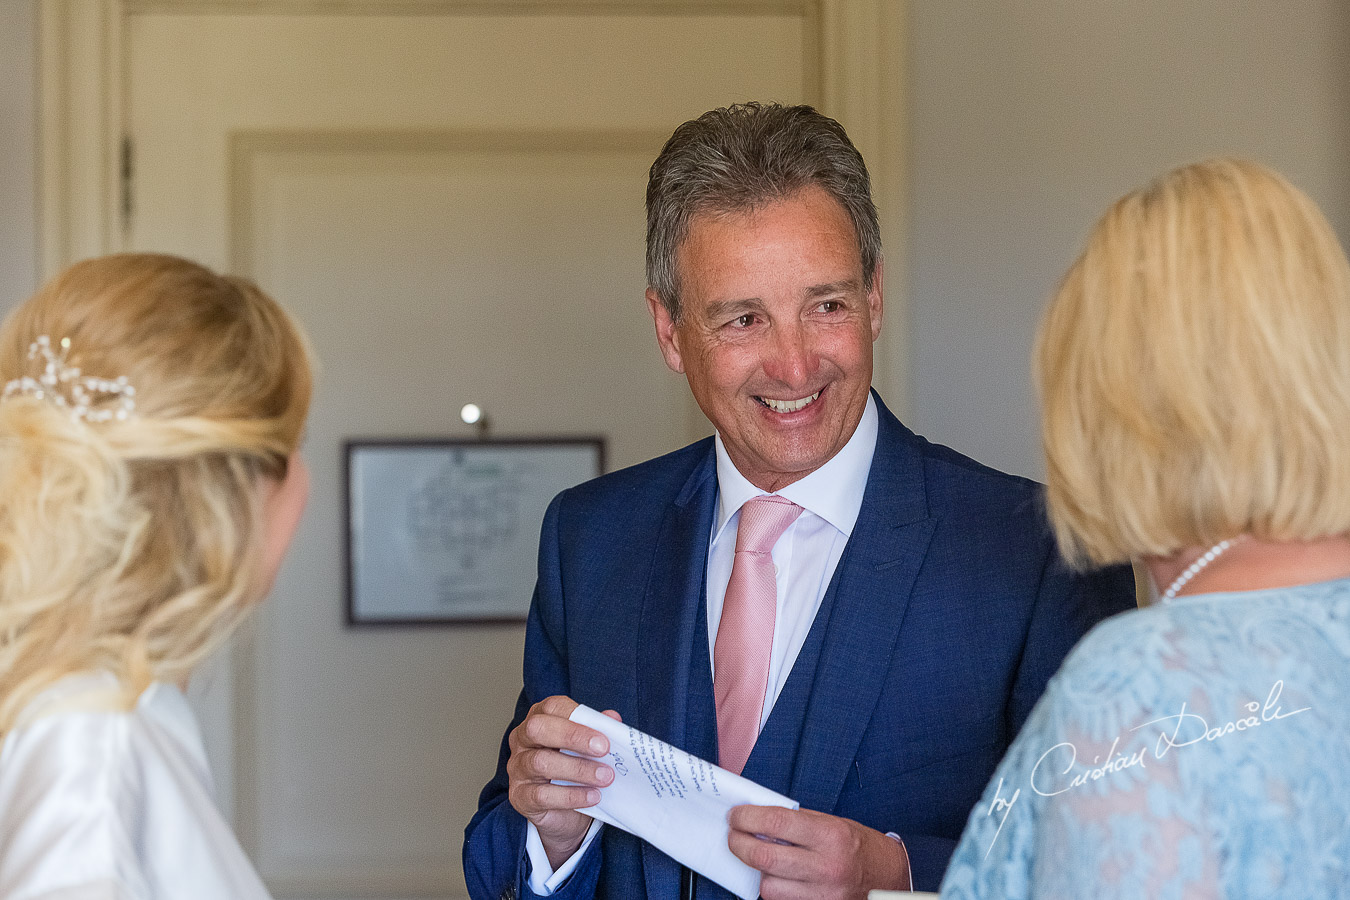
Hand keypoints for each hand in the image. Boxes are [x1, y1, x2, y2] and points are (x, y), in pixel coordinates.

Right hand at [506, 695, 621, 868]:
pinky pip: (542, 795)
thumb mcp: (587, 747)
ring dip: (578, 769)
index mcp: (539, 719)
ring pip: (540, 762)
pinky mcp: (519, 797)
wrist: (563, 810)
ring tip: (605, 777)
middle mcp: (522, 740)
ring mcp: (517, 768)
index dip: (577, 717)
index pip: (551, 708)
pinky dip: (572, 796)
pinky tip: (593, 796)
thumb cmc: (573, 769)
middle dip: (573, 737)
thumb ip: (598, 730)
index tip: (603, 735)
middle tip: (603, 749)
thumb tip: (613, 719)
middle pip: (538, 729)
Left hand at [727, 805, 909, 899]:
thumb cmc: (860, 847)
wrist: (889, 878)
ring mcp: (822, 893)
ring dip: (757, 871)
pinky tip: (777, 876)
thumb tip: (759, 819)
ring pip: (768, 886)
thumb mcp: (833, 824)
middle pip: (764, 856)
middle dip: (739, 844)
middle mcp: (826, 866)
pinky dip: (773, 888)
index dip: (747, 817)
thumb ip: (798, 822)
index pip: (776, 822)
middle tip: (733, 836)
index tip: (735, 816)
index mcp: (830, 835)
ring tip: (760, 858)